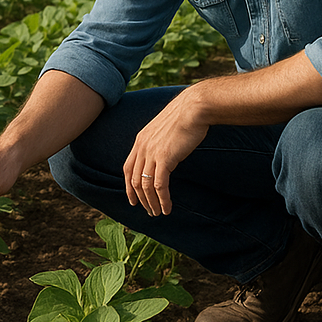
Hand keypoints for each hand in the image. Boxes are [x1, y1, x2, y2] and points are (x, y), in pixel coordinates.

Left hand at [122, 88, 208, 216]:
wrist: (194, 108)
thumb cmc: (185, 116)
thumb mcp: (165, 130)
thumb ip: (160, 142)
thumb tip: (164, 155)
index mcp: (140, 140)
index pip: (128, 168)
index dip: (129, 187)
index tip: (133, 200)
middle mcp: (142, 147)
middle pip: (135, 180)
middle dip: (141, 199)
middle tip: (149, 211)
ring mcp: (152, 153)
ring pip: (146, 186)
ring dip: (151, 202)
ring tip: (158, 213)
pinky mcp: (165, 158)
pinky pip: (160, 185)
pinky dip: (162, 199)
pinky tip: (167, 208)